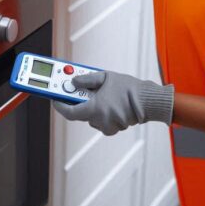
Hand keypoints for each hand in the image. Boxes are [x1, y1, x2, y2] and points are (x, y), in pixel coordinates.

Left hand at [53, 71, 174, 135]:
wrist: (149, 101)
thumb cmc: (129, 89)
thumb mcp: (105, 77)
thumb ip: (87, 79)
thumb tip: (74, 82)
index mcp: (95, 108)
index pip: (69, 112)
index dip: (60, 106)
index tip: (55, 99)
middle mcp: (99, 120)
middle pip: (80, 114)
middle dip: (79, 102)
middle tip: (80, 91)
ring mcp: (108, 126)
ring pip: (92, 117)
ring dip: (92, 108)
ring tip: (102, 95)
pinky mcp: (115, 128)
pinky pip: (102, 121)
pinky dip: (103, 113)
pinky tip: (111, 103)